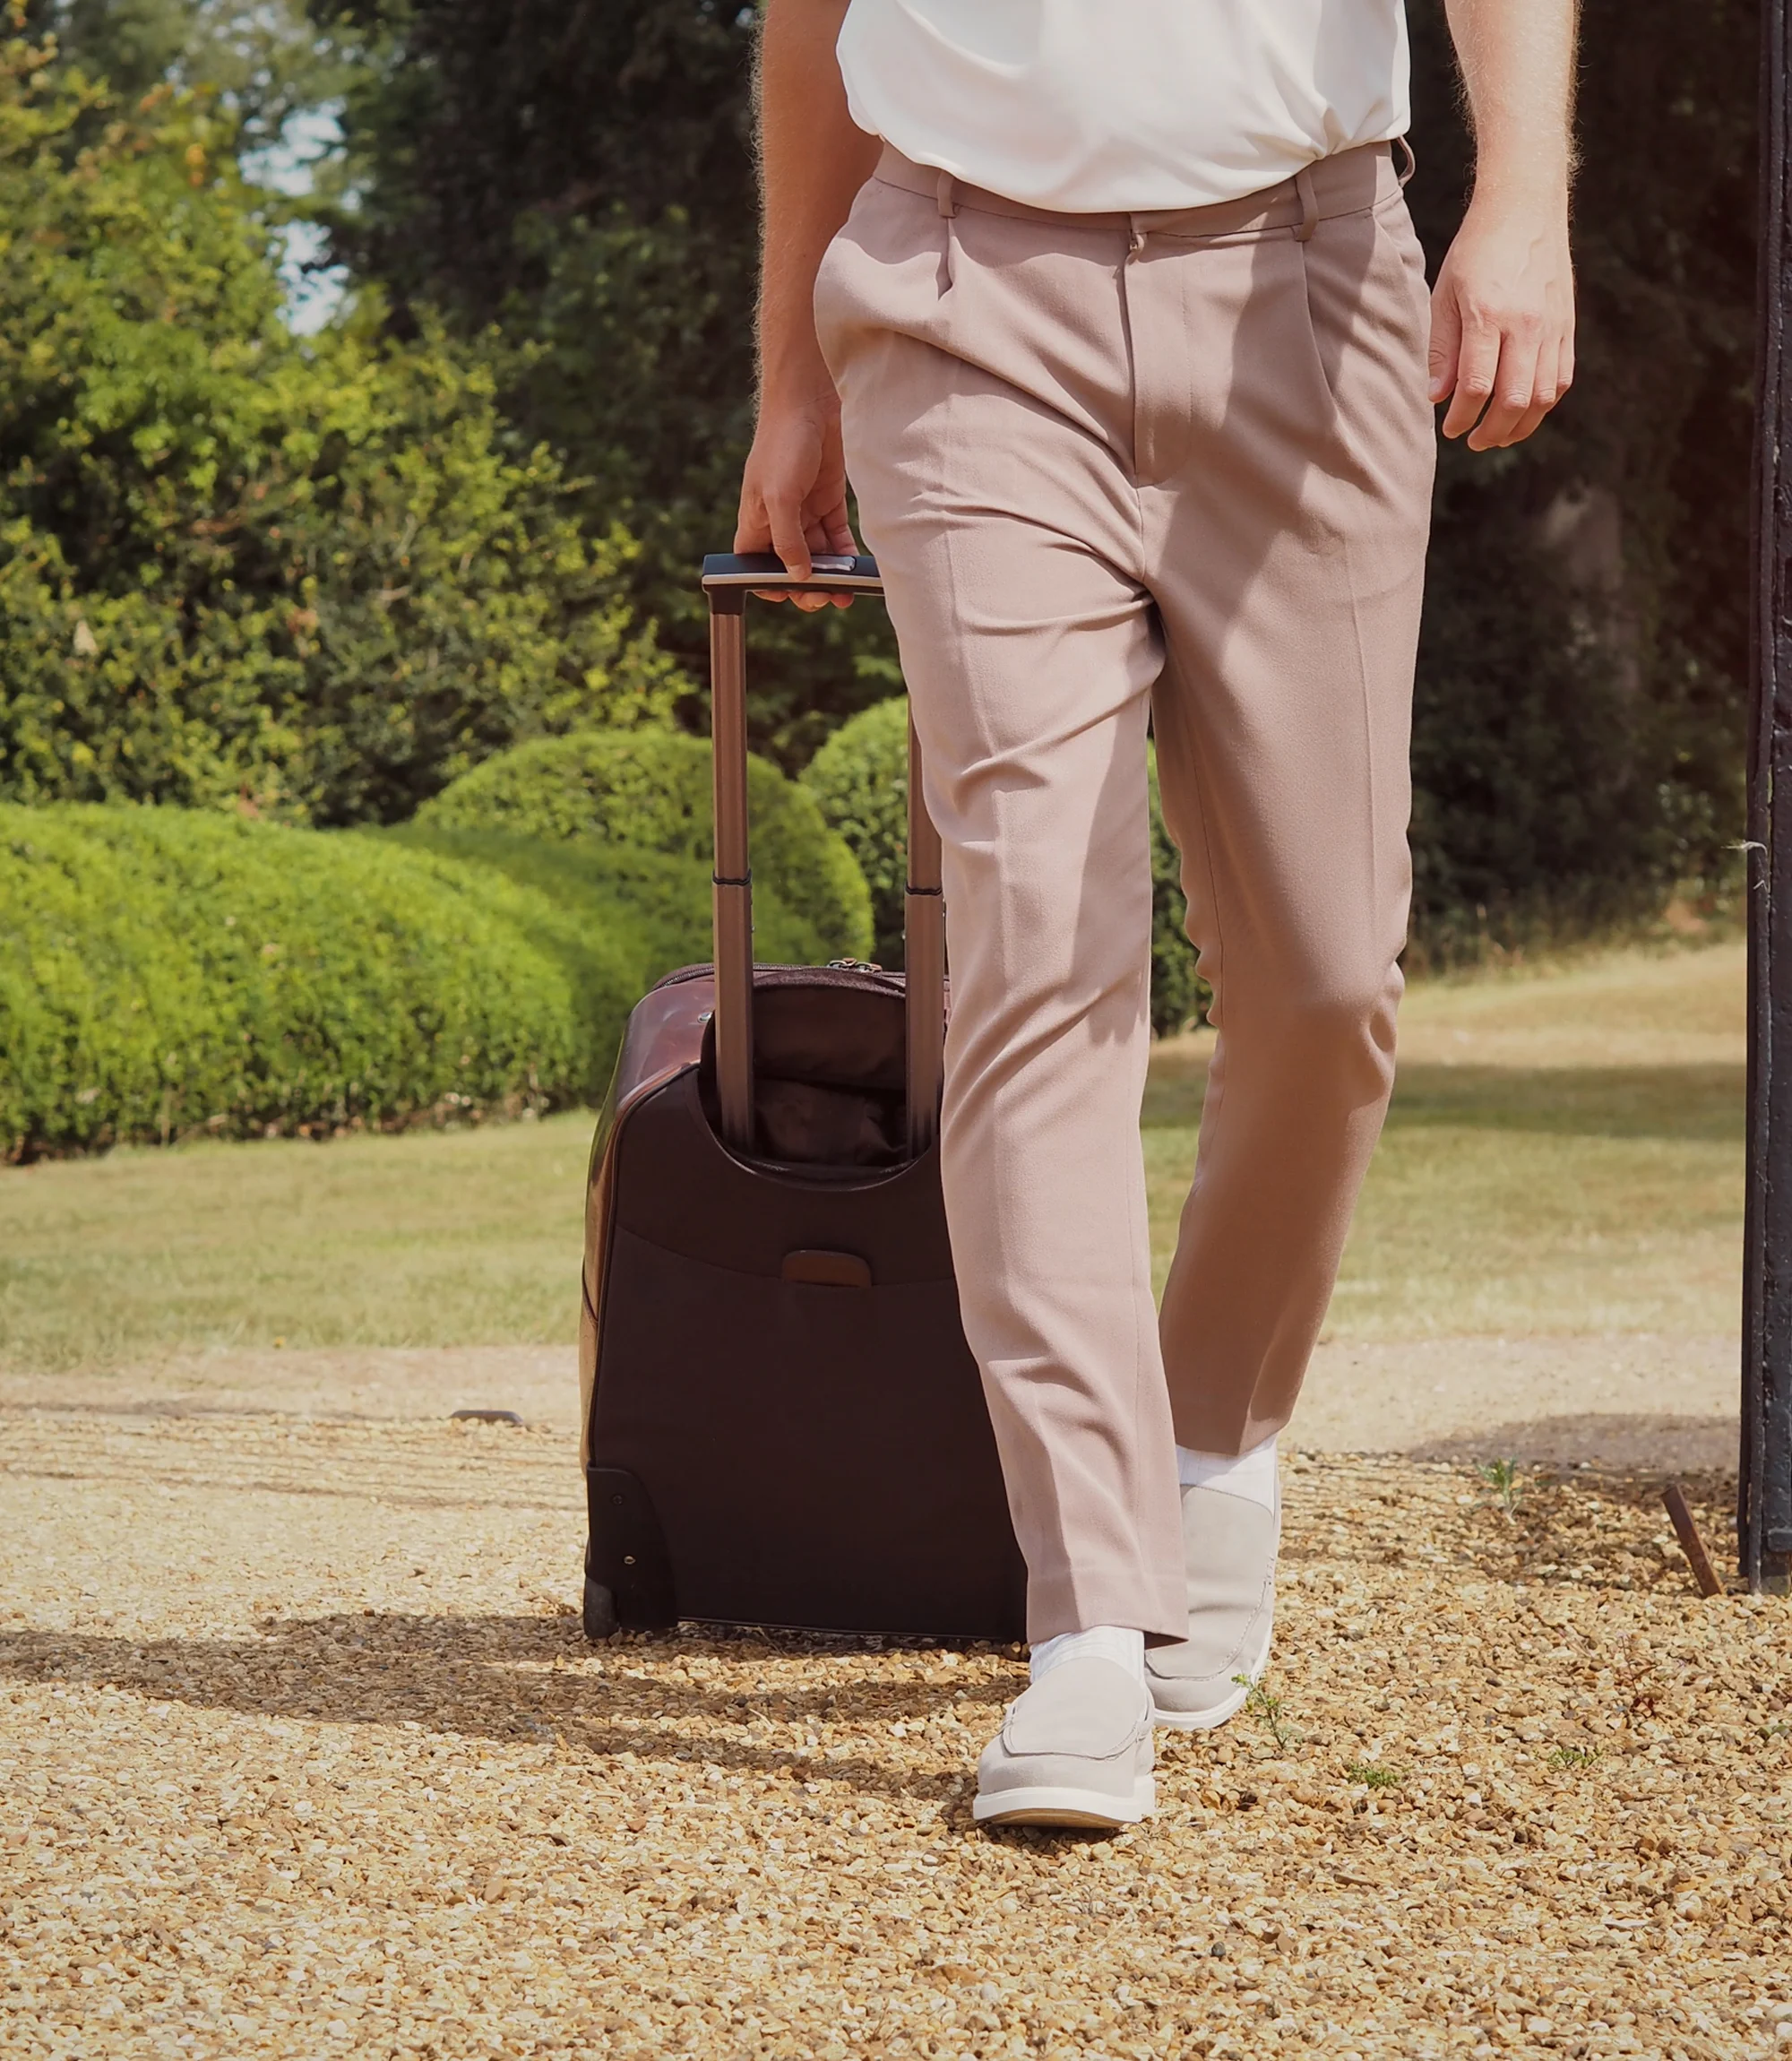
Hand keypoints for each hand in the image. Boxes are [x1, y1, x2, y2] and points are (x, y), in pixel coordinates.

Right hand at [734, 389, 857, 609]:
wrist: (812, 402)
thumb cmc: (783, 443)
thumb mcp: (779, 496)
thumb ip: (786, 539)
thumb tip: (798, 575)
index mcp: (756, 520)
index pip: (754, 563)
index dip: (766, 583)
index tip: (786, 596)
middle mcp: (779, 519)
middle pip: (791, 564)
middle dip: (806, 584)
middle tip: (824, 597)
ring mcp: (805, 511)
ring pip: (817, 556)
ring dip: (830, 575)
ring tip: (845, 591)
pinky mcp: (829, 502)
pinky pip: (837, 539)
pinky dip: (845, 555)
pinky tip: (856, 568)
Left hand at [1429, 196, 1574, 450]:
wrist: (1525, 206)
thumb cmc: (1476, 250)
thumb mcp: (1445, 294)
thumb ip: (1442, 348)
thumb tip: (1438, 397)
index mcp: (1489, 315)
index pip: (1477, 386)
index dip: (1462, 417)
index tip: (1450, 428)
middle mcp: (1526, 324)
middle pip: (1513, 400)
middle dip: (1490, 431)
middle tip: (1472, 441)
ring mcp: (1552, 326)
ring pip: (1542, 396)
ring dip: (1519, 426)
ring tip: (1497, 436)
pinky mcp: (1567, 325)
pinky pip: (1561, 379)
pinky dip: (1543, 404)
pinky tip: (1523, 412)